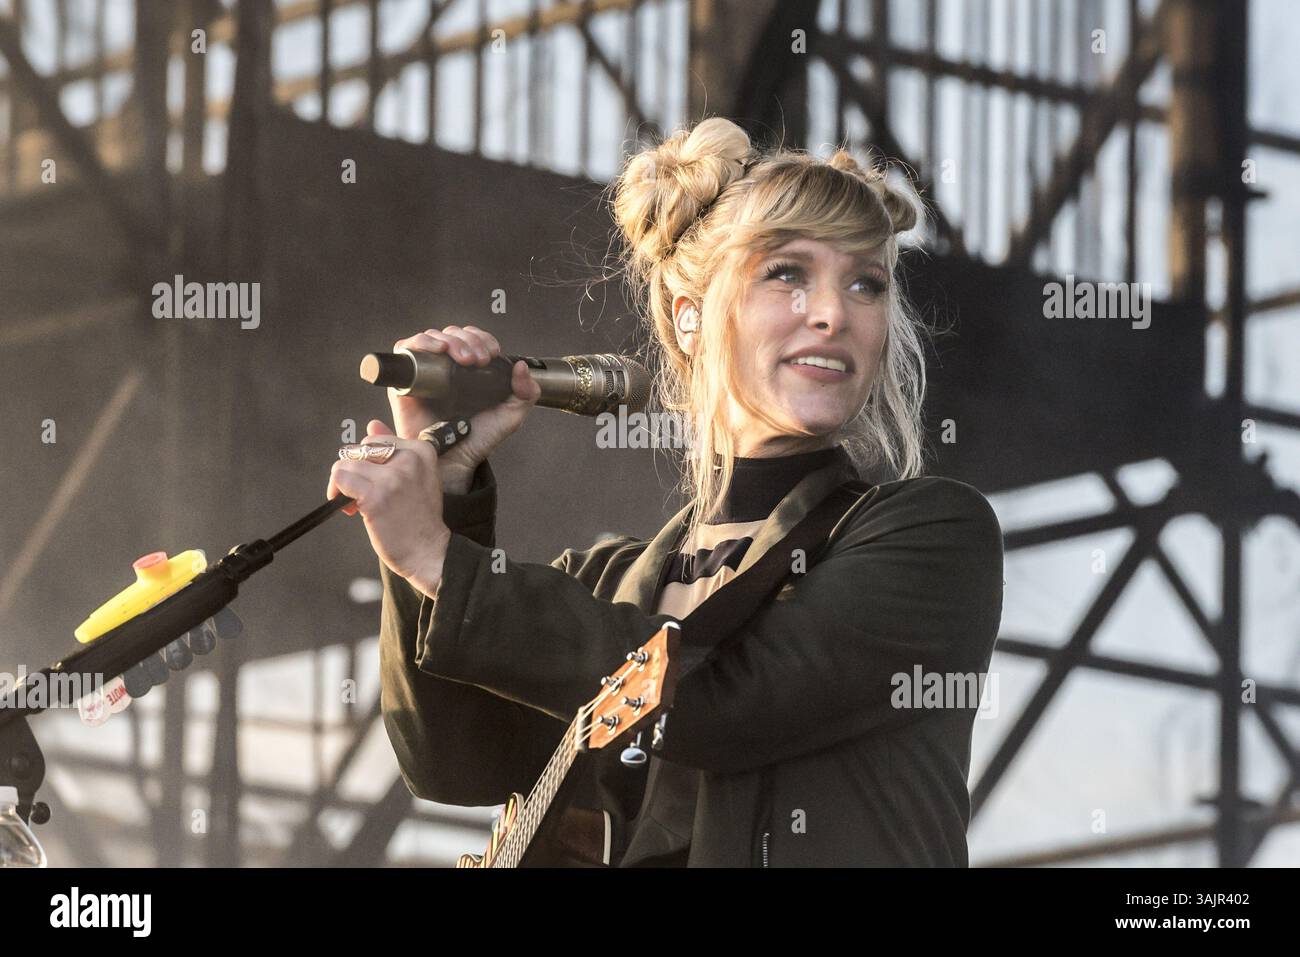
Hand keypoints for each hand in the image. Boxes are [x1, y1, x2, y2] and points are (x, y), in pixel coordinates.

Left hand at [327, 420, 449, 594]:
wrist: (430, 551)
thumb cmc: (420, 519)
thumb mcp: (416, 477)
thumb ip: (395, 449)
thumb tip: (373, 424)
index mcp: (421, 450)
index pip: (376, 440)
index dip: (368, 463)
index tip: (375, 484)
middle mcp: (409, 459)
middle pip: (359, 450)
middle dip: (355, 472)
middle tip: (362, 496)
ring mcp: (393, 477)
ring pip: (346, 463)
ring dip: (343, 485)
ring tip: (356, 504)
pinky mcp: (376, 496)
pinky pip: (340, 479)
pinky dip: (336, 493)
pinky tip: (350, 509)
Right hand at [389, 326, 540, 491]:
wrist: (455, 460)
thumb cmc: (479, 439)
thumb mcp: (511, 415)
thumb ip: (526, 392)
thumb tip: (521, 366)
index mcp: (470, 371)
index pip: (473, 339)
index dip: (482, 339)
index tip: (492, 353)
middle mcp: (447, 368)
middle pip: (452, 334)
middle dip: (468, 339)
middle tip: (478, 359)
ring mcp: (426, 373)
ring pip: (432, 338)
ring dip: (449, 340)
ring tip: (463, 358)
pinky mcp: (406, 381)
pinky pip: (407, 350)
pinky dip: (421, 343)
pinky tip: (437, 351)